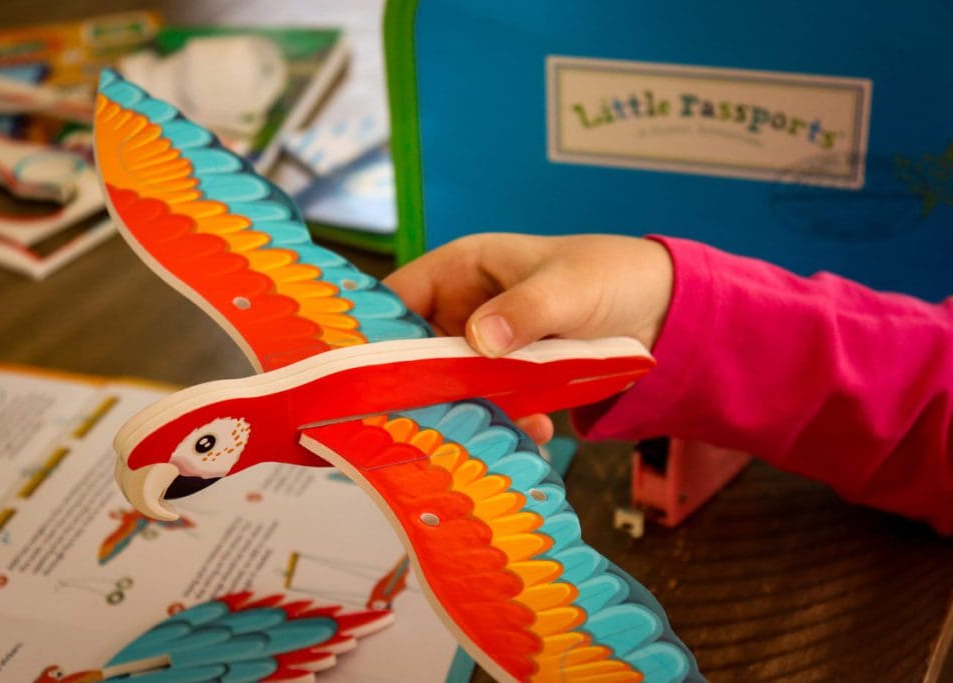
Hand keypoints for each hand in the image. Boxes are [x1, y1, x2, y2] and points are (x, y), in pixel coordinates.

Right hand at [384, 233, 673, 442]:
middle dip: (421, 388)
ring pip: (452, 385)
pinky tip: (538, 432)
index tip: (366, 379)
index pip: (396, 299)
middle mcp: (463, 308)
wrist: (665, 311)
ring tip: (487, 435)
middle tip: (422, 426)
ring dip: (468, 411)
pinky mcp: (509, 378)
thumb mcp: (568, 289)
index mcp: (461, 269)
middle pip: (415, 353)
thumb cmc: (611, 277)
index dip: (373, 335)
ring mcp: (484, 347)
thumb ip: (525, 310)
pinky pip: (491, 404)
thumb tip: (478, 338)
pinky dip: (507, 421)